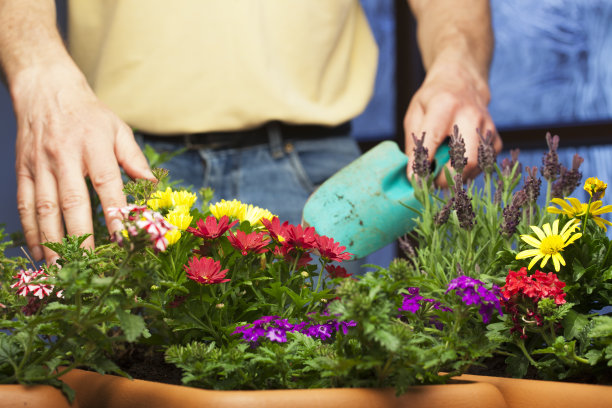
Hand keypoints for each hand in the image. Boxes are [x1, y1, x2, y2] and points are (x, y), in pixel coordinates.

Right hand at [12, 64, 154, 262]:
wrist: (46, 91)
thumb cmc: (90, 115)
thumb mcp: (118, 130)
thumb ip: (135, 160)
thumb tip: (154, 188)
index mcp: (94, 147)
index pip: (107, 185)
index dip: (115, 214)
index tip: (123, 240)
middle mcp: (65, 158)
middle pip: (72, 203)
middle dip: (80, 236)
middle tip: (88, 264)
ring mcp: (41, 165)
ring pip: (44, 209)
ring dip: (51, 241)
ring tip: (59, 267)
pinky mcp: (23, 171)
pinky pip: (25, 204)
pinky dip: (30, 230)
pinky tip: (37, 251)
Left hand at [403, 62, 501, 185]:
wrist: (463, 83)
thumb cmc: (433, 100)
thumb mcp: (415, 113)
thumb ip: (413, 142)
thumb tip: (414, 175)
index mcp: (445, 105)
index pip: (434, 140)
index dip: (423, 163)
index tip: (415, 180)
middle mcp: (471, 116)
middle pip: (466, 159)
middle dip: (448, 178)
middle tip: (433, 183)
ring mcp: (487, 128)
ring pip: (478, 166)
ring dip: (458, 178)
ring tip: (442, 173)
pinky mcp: (495, 139)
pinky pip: (485, 165)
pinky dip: (469, 172)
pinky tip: (457, 165)